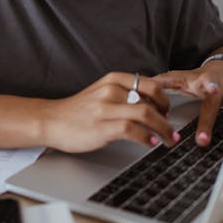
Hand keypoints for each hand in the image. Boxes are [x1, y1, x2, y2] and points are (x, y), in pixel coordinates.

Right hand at [41, 72, 177, 152]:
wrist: (52, 120)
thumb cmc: (79, 111)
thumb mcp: (102, 93)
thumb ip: (124, 94)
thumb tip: (152, 105)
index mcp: (113, 79)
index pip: (150, 82)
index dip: (164, 97)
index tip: (168, 110)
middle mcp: (111, 90)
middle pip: (151, 97)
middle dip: (167, 113)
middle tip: (171, 126)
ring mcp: (106, 108)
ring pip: (145, 113)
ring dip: (162, 128)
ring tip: (168, 139)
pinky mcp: (102, 126)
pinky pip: (131, 129)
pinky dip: (145, 137)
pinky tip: (150, 143)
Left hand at [154, 61, 222, 146]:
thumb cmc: (201, 77)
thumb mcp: (183, 77)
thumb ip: (164, 82)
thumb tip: (142, 84)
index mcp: (201, 80)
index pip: (201, 81)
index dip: (204, 83)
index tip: (208, 87)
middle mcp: (218, 84)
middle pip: (215, 97)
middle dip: (213, 112)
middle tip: (208, 123)